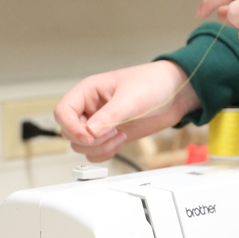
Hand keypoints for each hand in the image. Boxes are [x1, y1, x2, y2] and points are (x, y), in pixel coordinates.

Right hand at [54, 61, 200, 161]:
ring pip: (81, 145)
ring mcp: (100, 124)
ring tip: (119, 135)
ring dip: (99, 147)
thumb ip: (108, 116)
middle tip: (111, 132)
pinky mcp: (110, 136)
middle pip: (69, 133)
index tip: (90, 136)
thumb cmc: (152, 84)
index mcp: (88, 91)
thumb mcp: (129, 99)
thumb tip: (89, 132)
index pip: (63, 112)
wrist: (175, 94)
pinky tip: (120, 141)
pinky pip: (95, 152)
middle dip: (89, 139)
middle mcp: (90, 108)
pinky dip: (105, 153)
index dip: (71, 127)